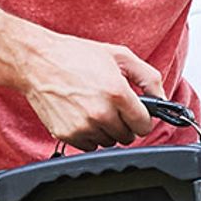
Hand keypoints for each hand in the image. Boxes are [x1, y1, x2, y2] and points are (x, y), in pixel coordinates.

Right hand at [17, 30, 167, 149]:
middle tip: (112, 106)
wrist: (37, 61)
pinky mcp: (67, 134)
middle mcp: (101, 113)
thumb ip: (148, 77)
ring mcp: (83, 126)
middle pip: (127, 136)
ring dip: (106, 130)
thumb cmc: (75, 56)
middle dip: (124, 123)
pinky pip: (89, 145)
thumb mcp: (119, 55)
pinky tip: (81, 115)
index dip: (142, 118)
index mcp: (117, 93)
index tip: (136, 113)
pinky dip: (89, 134)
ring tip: (94, 108)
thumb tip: (162, 97)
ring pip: (109, 142)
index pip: (144, 125)